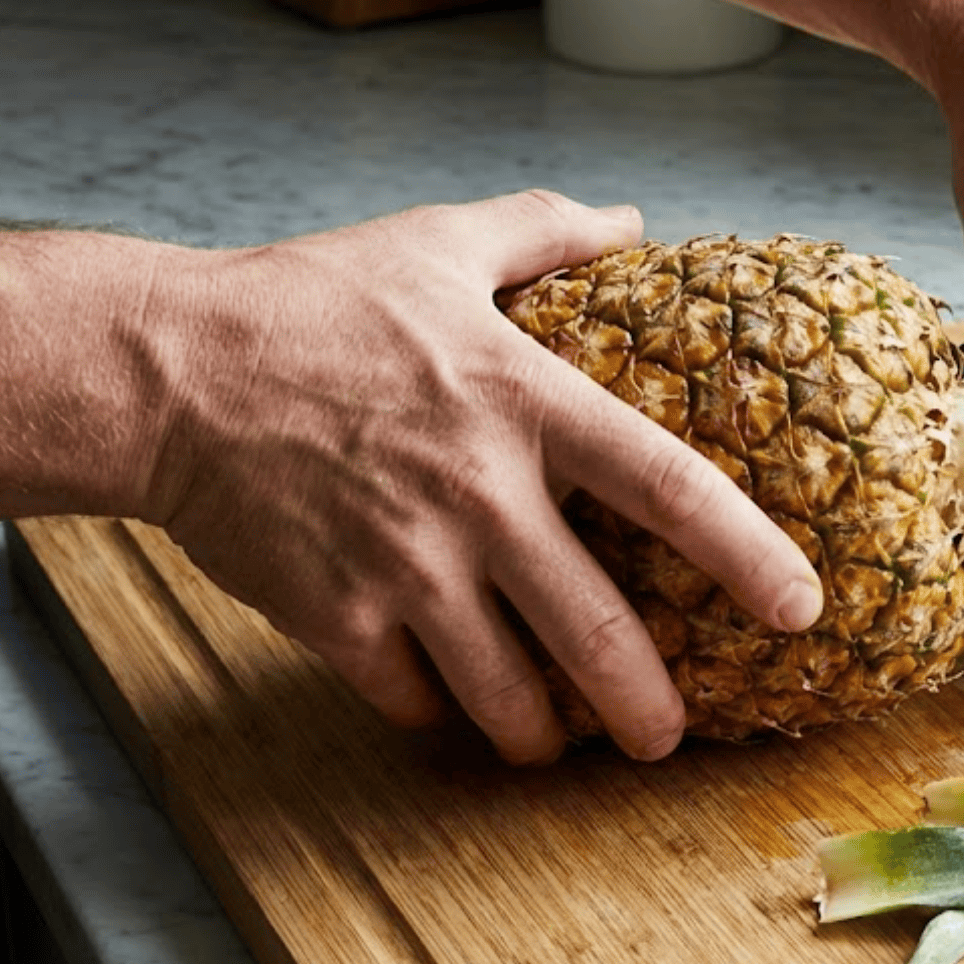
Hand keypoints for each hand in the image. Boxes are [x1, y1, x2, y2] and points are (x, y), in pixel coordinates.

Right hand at [136, 192, 821, 762]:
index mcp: (526, 402)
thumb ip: (546, 231)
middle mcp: (481, 495)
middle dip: (646, 705)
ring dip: (542, 733)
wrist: (163, 371)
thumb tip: (635, 220)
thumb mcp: (437, 241)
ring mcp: (407, 565)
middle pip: (596, 632)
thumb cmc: (309, 302)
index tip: (800, 607)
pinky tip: (447, 701)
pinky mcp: (336, 616)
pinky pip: (413, 695)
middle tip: (670, 737)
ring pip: (506, 691)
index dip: (749, 555)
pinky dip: (438, 710)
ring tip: (556, 742)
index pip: (670, 487)